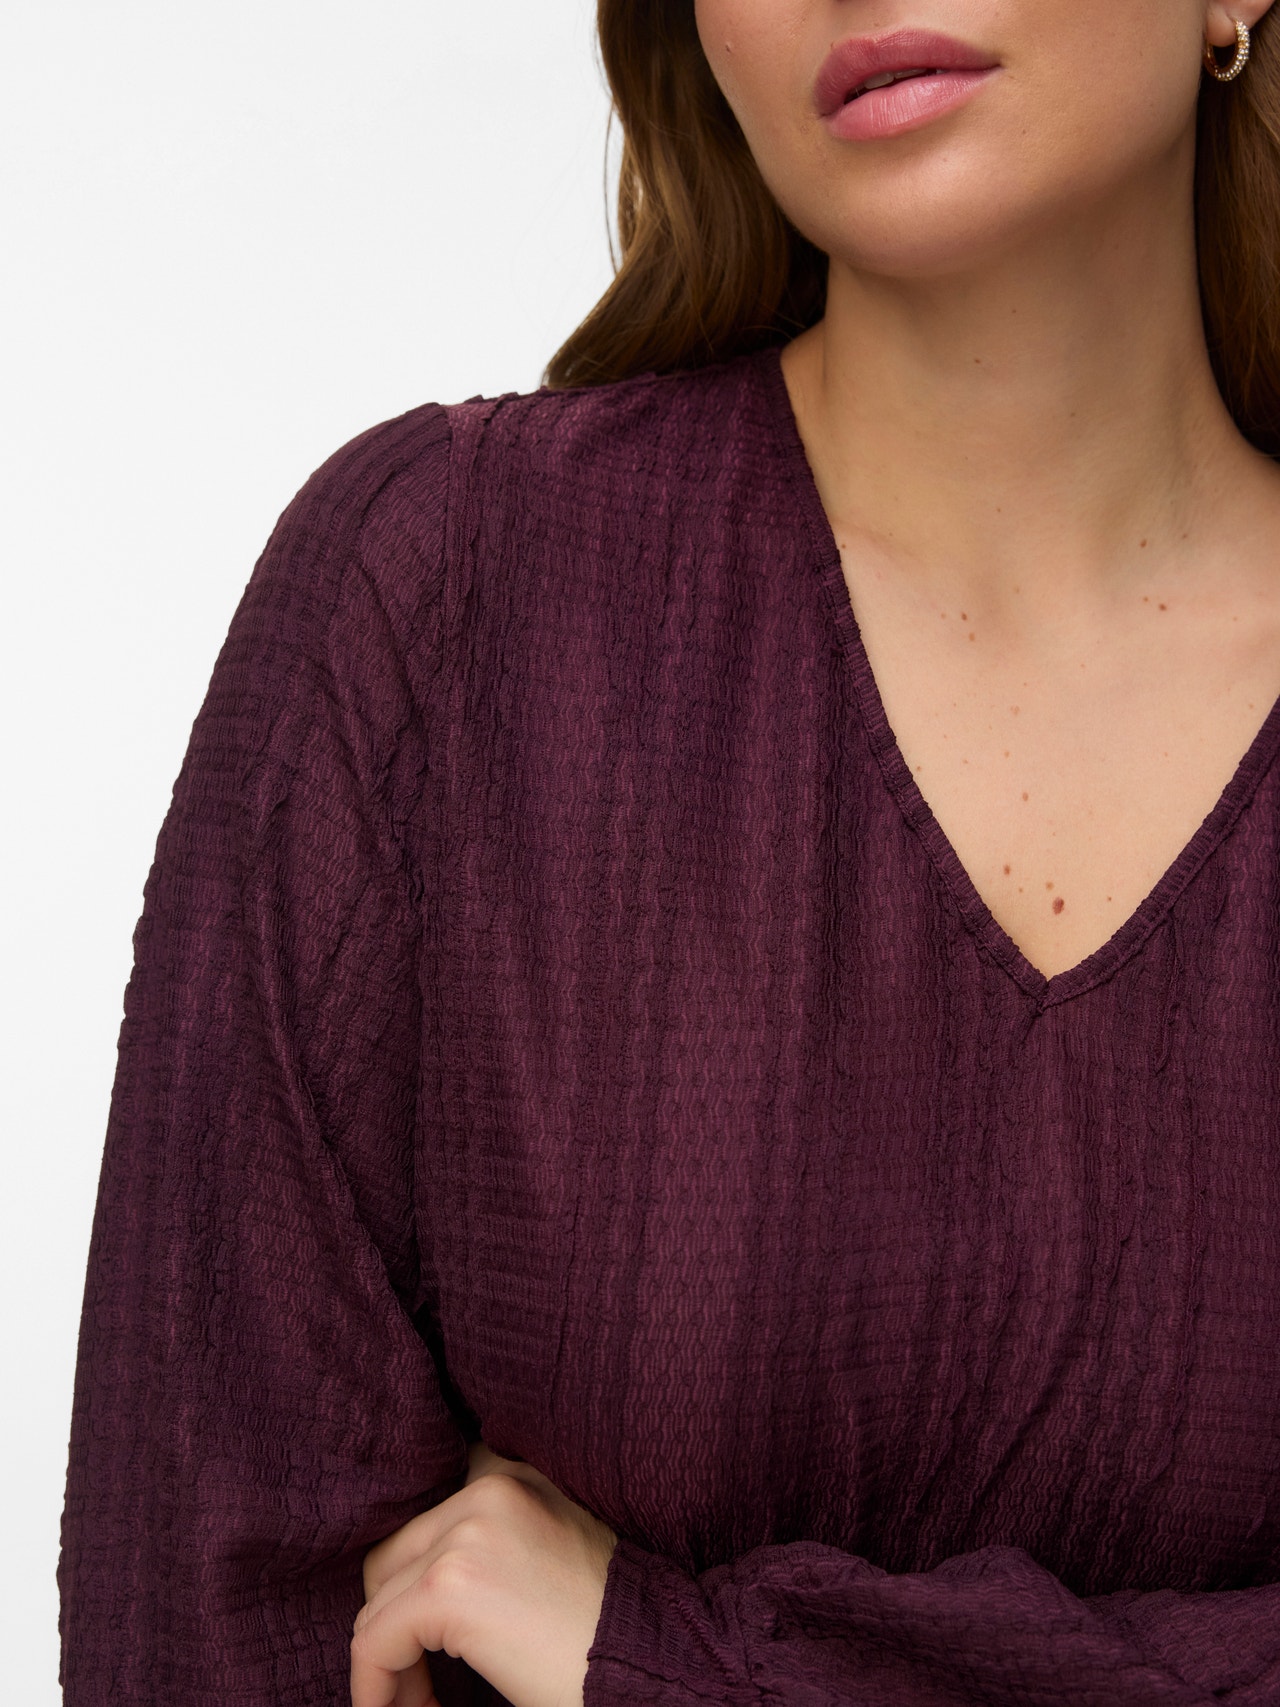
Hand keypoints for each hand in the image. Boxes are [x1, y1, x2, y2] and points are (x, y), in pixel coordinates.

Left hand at [351, 1440, 619, 1706]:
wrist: (653, 1660)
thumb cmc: (606, 1626)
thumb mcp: (548, 1551)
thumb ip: (489, 1542)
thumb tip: (415, 1586)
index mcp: (510, 1476)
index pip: (425, 1523)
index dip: (414, 1587)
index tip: (424, 1644)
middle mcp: (485, 1489)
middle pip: (393, 1558)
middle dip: (392, 1624)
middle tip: (420, 1685)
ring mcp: (466, 1534)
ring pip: (378, 1601)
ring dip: (387, 1660)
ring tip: (420, 1704)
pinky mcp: (449, 1588)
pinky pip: (374, 1639)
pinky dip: (375, 1684)